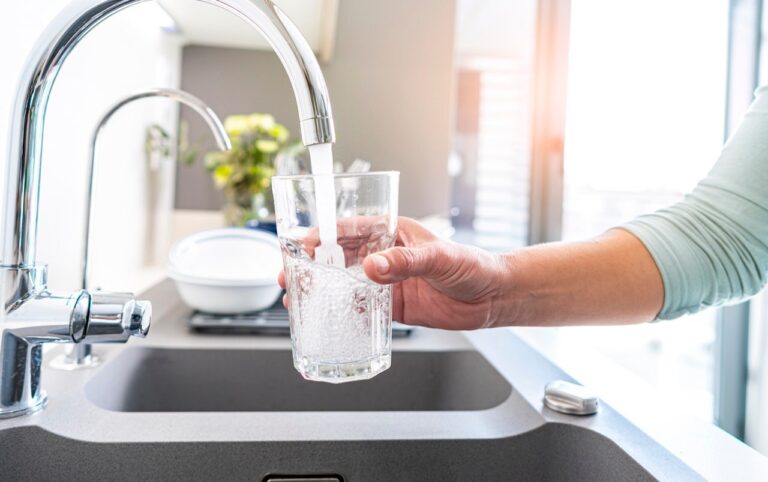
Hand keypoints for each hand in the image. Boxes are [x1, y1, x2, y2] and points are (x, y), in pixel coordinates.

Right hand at [279, 217, 509, 329]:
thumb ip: (405, 262)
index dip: (322, 236)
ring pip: (346, 285)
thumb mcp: (439, 257)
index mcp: (393, 233)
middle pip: (339, 258)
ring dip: (322, 290)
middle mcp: (386, 256)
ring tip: (298, 298)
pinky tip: (327, 319)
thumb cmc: (473, 265)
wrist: (493, 297)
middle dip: (312, 265)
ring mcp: (388, 282)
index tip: (301, 245)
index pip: (349, 230)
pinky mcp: (394, 306)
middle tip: (290, 274)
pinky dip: (344, 314)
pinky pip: (363, 310)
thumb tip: (372, 267)